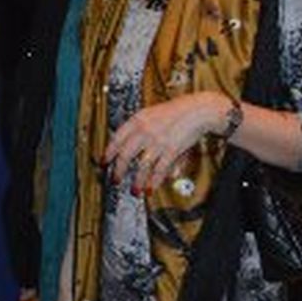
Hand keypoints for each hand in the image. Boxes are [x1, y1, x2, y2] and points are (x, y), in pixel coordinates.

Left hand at [103, 91, 227, 194]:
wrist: (197, 110)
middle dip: (118, 170)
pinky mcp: (172, 149)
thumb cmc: (176, 112)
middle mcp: (145, 130)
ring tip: (134, 191)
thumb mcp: (152, 114)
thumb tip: (135, 148)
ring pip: (142, 166)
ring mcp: (158, 141)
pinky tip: (151, 187)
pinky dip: (154, 181)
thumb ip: (141, 131)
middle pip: (125, 155)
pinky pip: (160, 169)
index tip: (104, 162)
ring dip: (137, 181)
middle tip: (115, 179)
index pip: (116, 138)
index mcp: (137, 120)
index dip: (108, 152)